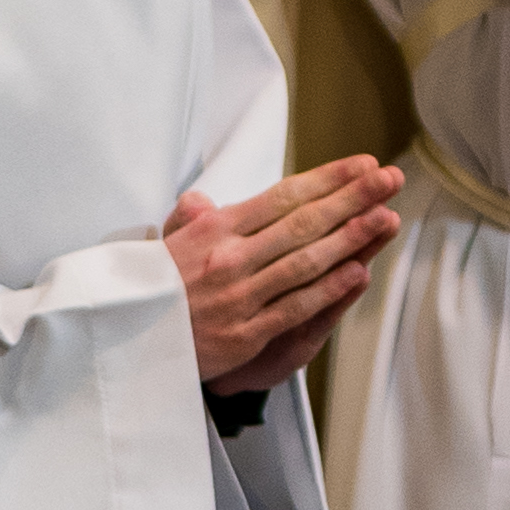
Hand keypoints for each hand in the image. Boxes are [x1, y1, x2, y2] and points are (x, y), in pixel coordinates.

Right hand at [163, 153, 405, 393]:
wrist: (121, 343)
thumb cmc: (149, 291)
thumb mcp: (164, 243)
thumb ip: (191, 219)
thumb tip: (201, 199)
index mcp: (214, 229)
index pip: (282, 196)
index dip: (327, 179)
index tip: (362, 166)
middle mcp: (229, 257)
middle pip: (302, 222)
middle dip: (351, 198)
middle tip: (389, 179)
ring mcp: (239, 296)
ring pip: (304, 261)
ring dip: (350, 238)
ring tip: (386, 217)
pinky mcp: (244, 333)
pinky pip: (294, 306)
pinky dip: (328, 289)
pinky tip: (357, 271)